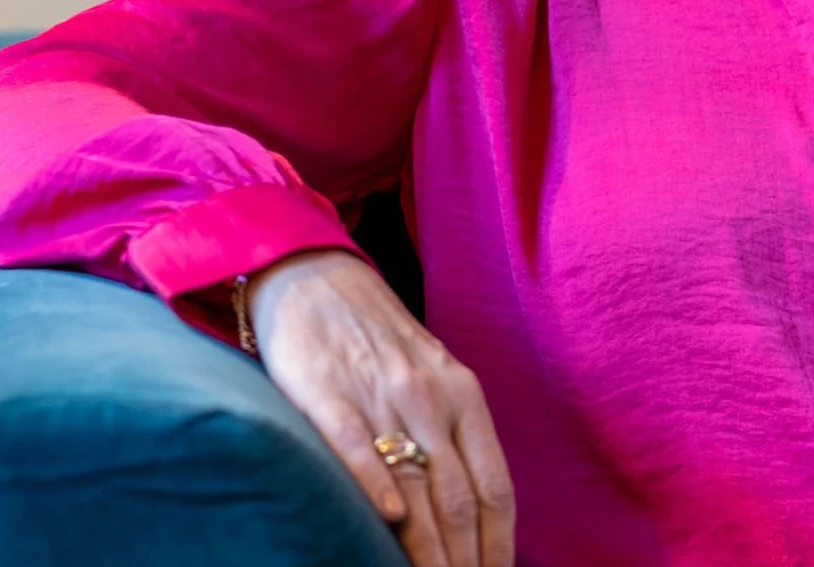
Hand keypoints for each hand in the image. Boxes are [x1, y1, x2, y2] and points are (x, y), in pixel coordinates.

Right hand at [249, 249, 514, 566]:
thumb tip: (474, 509)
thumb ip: (452, 434)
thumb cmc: (376, 337)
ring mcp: (380, 396)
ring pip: (415, 486)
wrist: (315, 276)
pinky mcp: (327, 394)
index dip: (498, 544)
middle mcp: (429, 398)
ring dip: (428, 550)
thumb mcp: (431, 376)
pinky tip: (389, 521)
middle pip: (457, 500)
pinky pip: (357, 445)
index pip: (493, 488)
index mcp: (462, 396)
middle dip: (464, 561)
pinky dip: (376, 486)